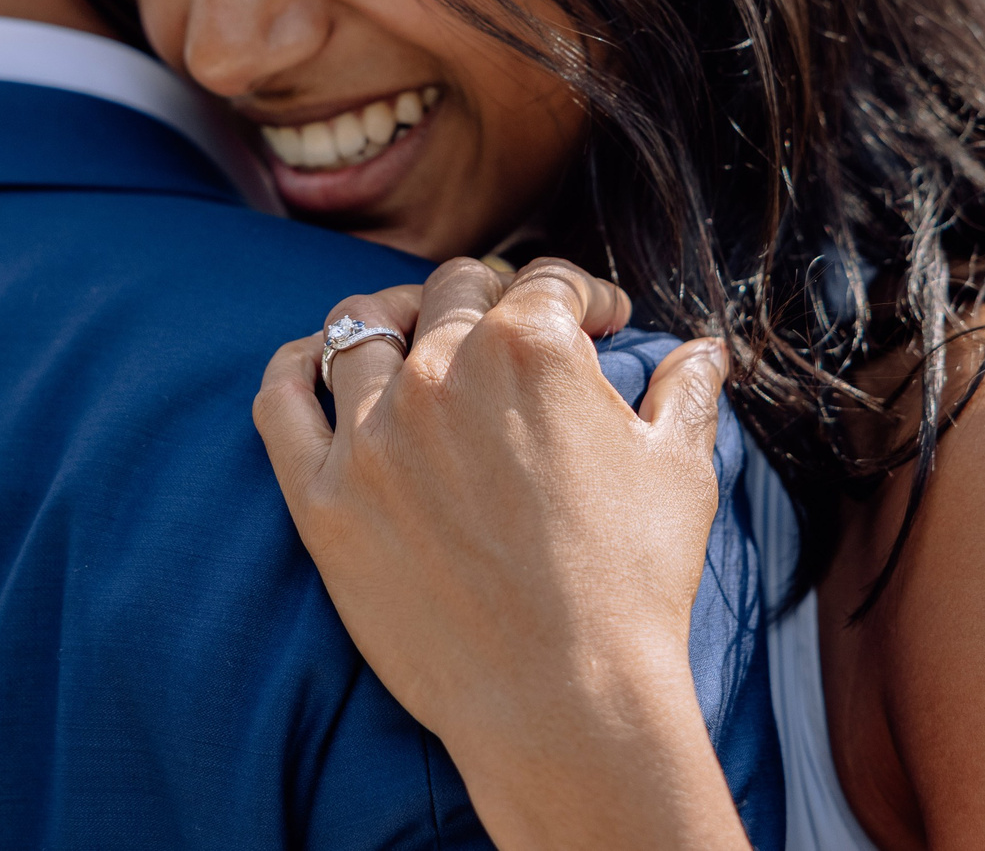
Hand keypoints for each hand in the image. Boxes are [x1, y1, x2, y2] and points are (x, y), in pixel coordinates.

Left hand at [254, 257, 748, 850]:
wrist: (563, 703)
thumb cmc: (631, 587)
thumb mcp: (681, 471)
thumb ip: (687, 390)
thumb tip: (703, 348)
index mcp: (532, 346)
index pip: (548, 280)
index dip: (581, 295)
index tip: (596, 321)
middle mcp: (443, 369)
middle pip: (454, 291)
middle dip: (493, 298)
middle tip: (510, 331)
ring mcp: (372, 431)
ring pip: (363, 327)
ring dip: (398, 320)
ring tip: (415, 335)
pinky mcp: (320, 495)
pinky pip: (281, 396)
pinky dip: (297, 364)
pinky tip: (315, 363)